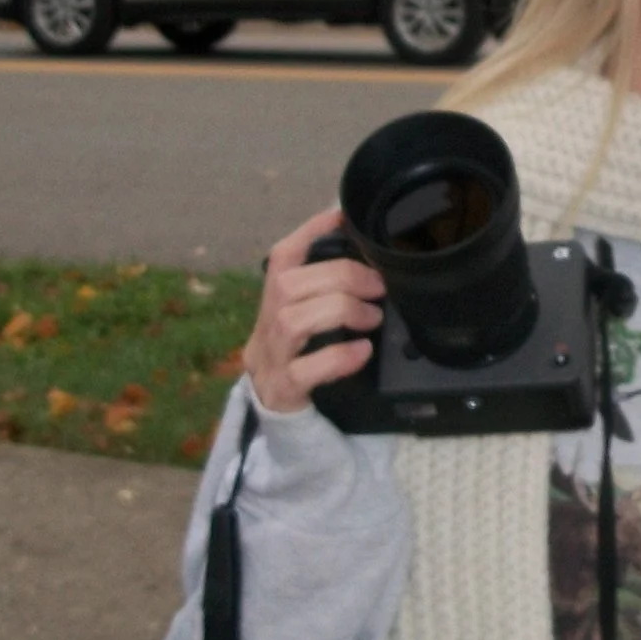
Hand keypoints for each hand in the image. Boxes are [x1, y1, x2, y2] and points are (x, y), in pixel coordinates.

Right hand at [244, 205, 386, 414]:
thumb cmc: (305, 362)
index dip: (309, 232)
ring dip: (340, 310)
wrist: (283, 421)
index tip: (341, 218)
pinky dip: (336, 357)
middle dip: (340, 277)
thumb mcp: (311, 323)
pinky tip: (361, 352)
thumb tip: (370, 260)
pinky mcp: (281, 392)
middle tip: (378, 288)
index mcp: (272, 304)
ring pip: (291, 321)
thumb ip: (329, 294)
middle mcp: (263, 328)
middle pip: (288, 285)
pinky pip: (302, 371)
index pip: (281, 258)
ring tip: (372, 318)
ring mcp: (268, 361)